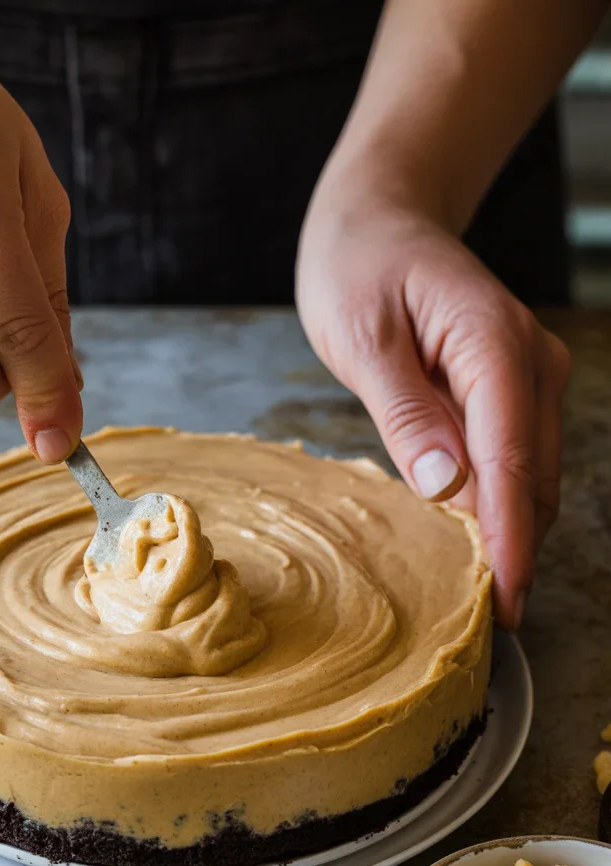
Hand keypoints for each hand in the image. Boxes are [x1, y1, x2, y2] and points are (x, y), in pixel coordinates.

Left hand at [296, 202, 569, 629]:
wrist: (378, 218)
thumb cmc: (360, 267)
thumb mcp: (363, 338)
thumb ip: (406, 413)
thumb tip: (446, 489)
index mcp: (492, 346)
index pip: (511, 462)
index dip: (509, 539)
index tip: (503, 601)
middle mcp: (526, 363)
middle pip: (532, 478)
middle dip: (515, 549)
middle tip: (483, 621)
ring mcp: (525, 376)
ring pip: (530, 475)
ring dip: (509, 531)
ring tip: (477, 594)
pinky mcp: (509, 388)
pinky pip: (513, 458)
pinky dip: (497, 502)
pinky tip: (470, 538)